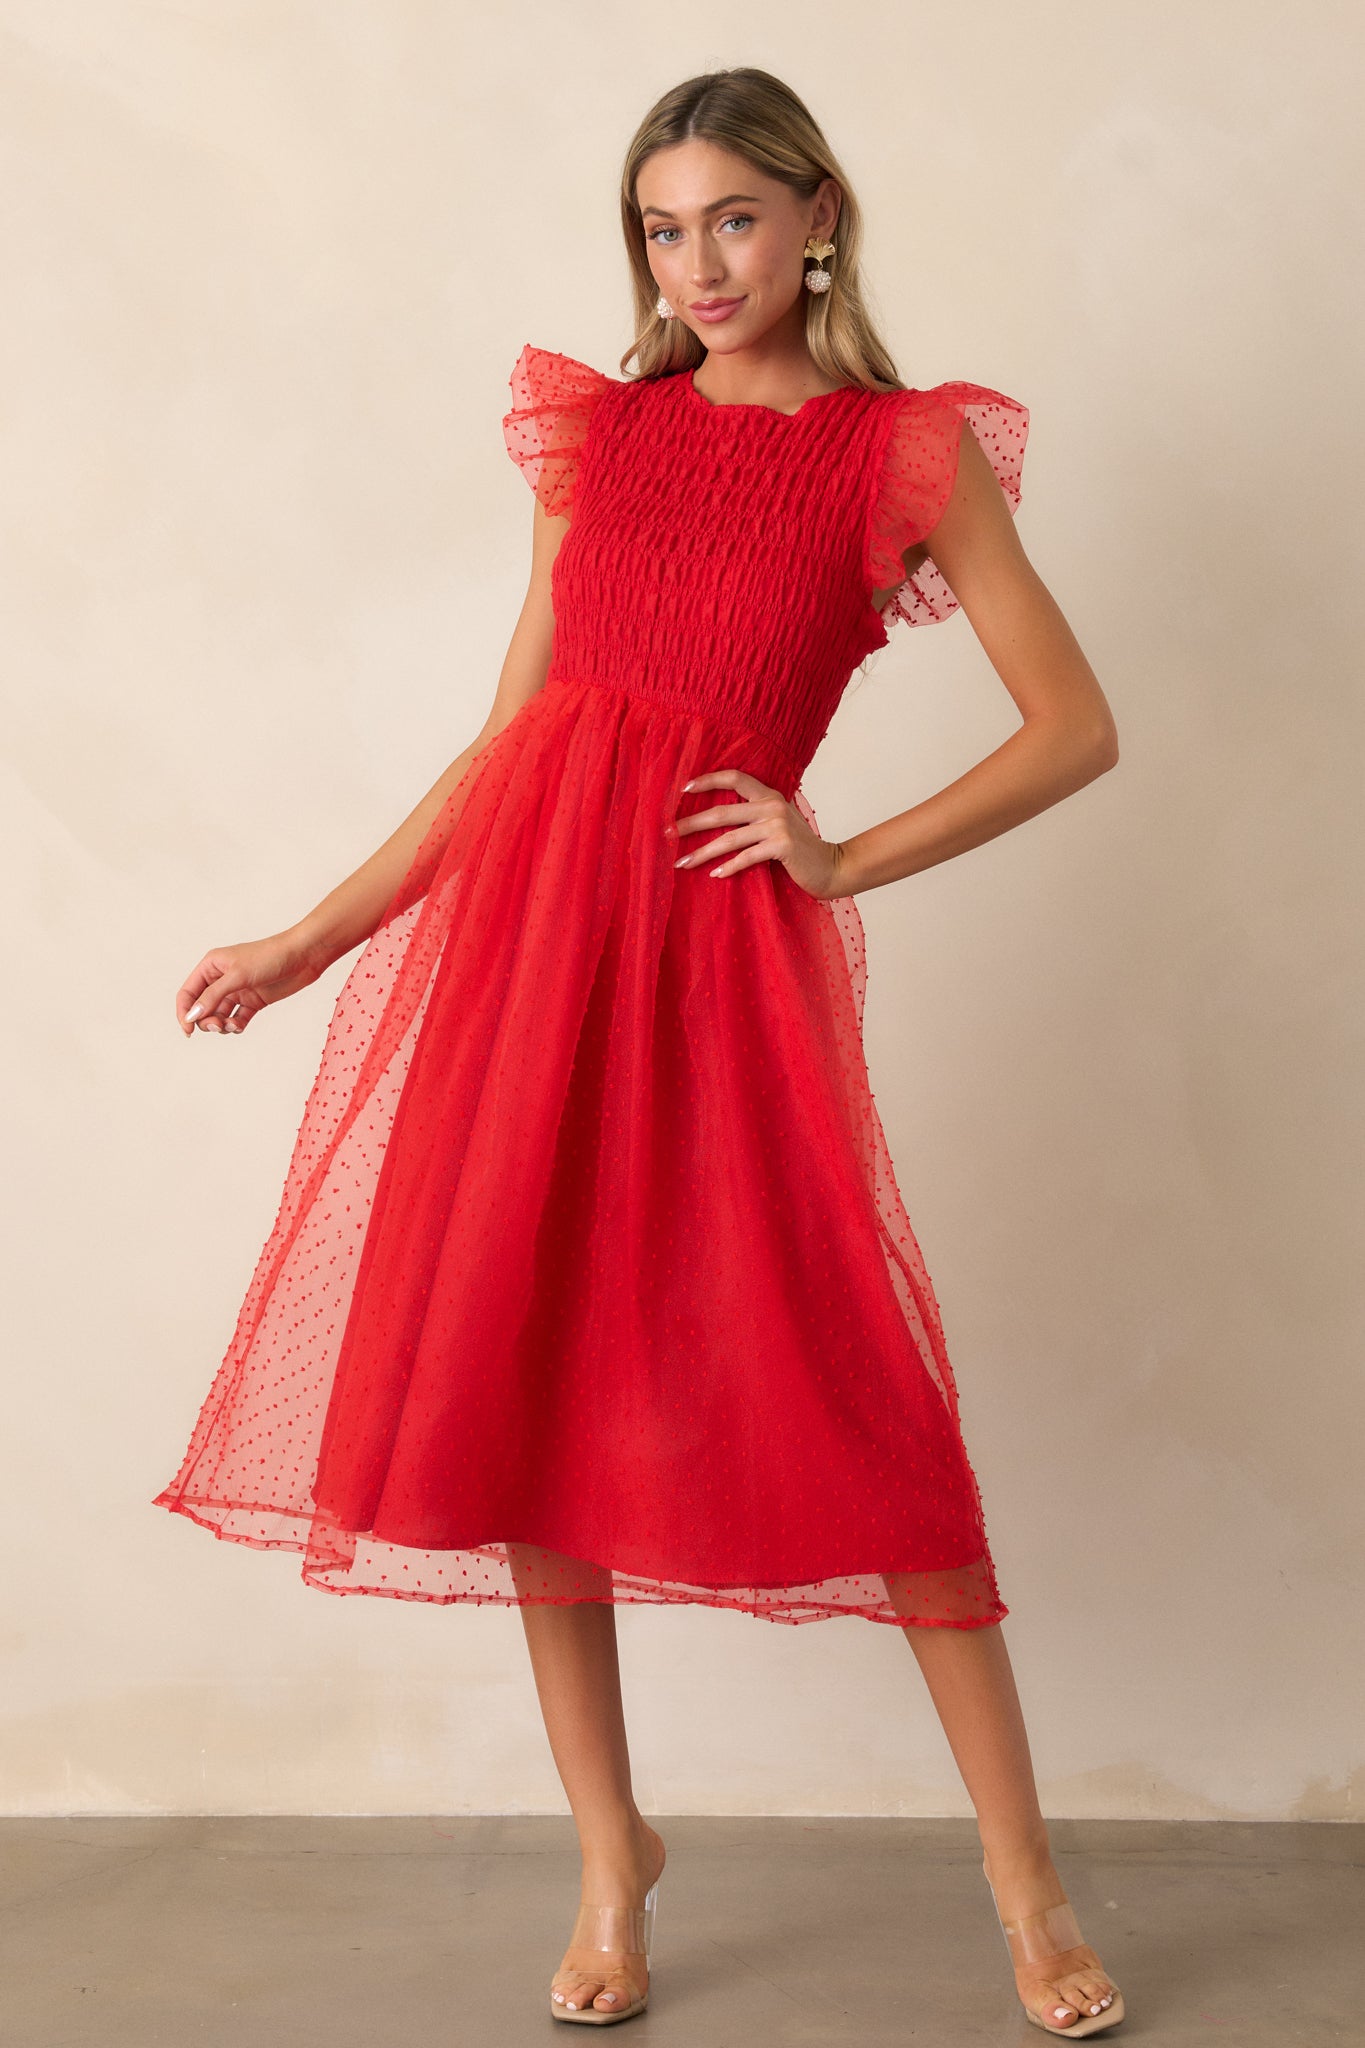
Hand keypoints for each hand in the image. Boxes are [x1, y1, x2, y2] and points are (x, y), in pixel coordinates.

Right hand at [176, 928, 327, 1036]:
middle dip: (206, 1021)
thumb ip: (213, 996)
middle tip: (218, 1026)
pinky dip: (235, 1026)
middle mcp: (221, 979)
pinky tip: (239, 1026)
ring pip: (218, 1016)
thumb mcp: (238, 976)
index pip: (188, 993)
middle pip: (202, 1008)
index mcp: (211, 966)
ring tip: (232, 1026)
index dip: (184, 1012)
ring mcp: (237, 991)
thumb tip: (192, 1015)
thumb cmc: (270, 956)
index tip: (188, 1031)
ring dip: (221, 1025)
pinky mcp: (253, 1001)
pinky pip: (236, 1019)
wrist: (303, 956)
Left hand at [668, 768, 851, 900]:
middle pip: (722, 812)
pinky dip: (729, 867)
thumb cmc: (799, 849)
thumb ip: (755, 816)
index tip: (683, 788)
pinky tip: (714, 875)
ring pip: (730, 839)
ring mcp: (777, 826)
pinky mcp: (782, 846)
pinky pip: (747, 857)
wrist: (831, 866)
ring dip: (702, 852)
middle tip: (667, 833)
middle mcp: (772, 806)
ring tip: (682, 862)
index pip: (734, 778)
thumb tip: (715, 820)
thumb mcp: (778, 824)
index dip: (708, 780)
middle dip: (691, 823)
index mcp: (769, 795)